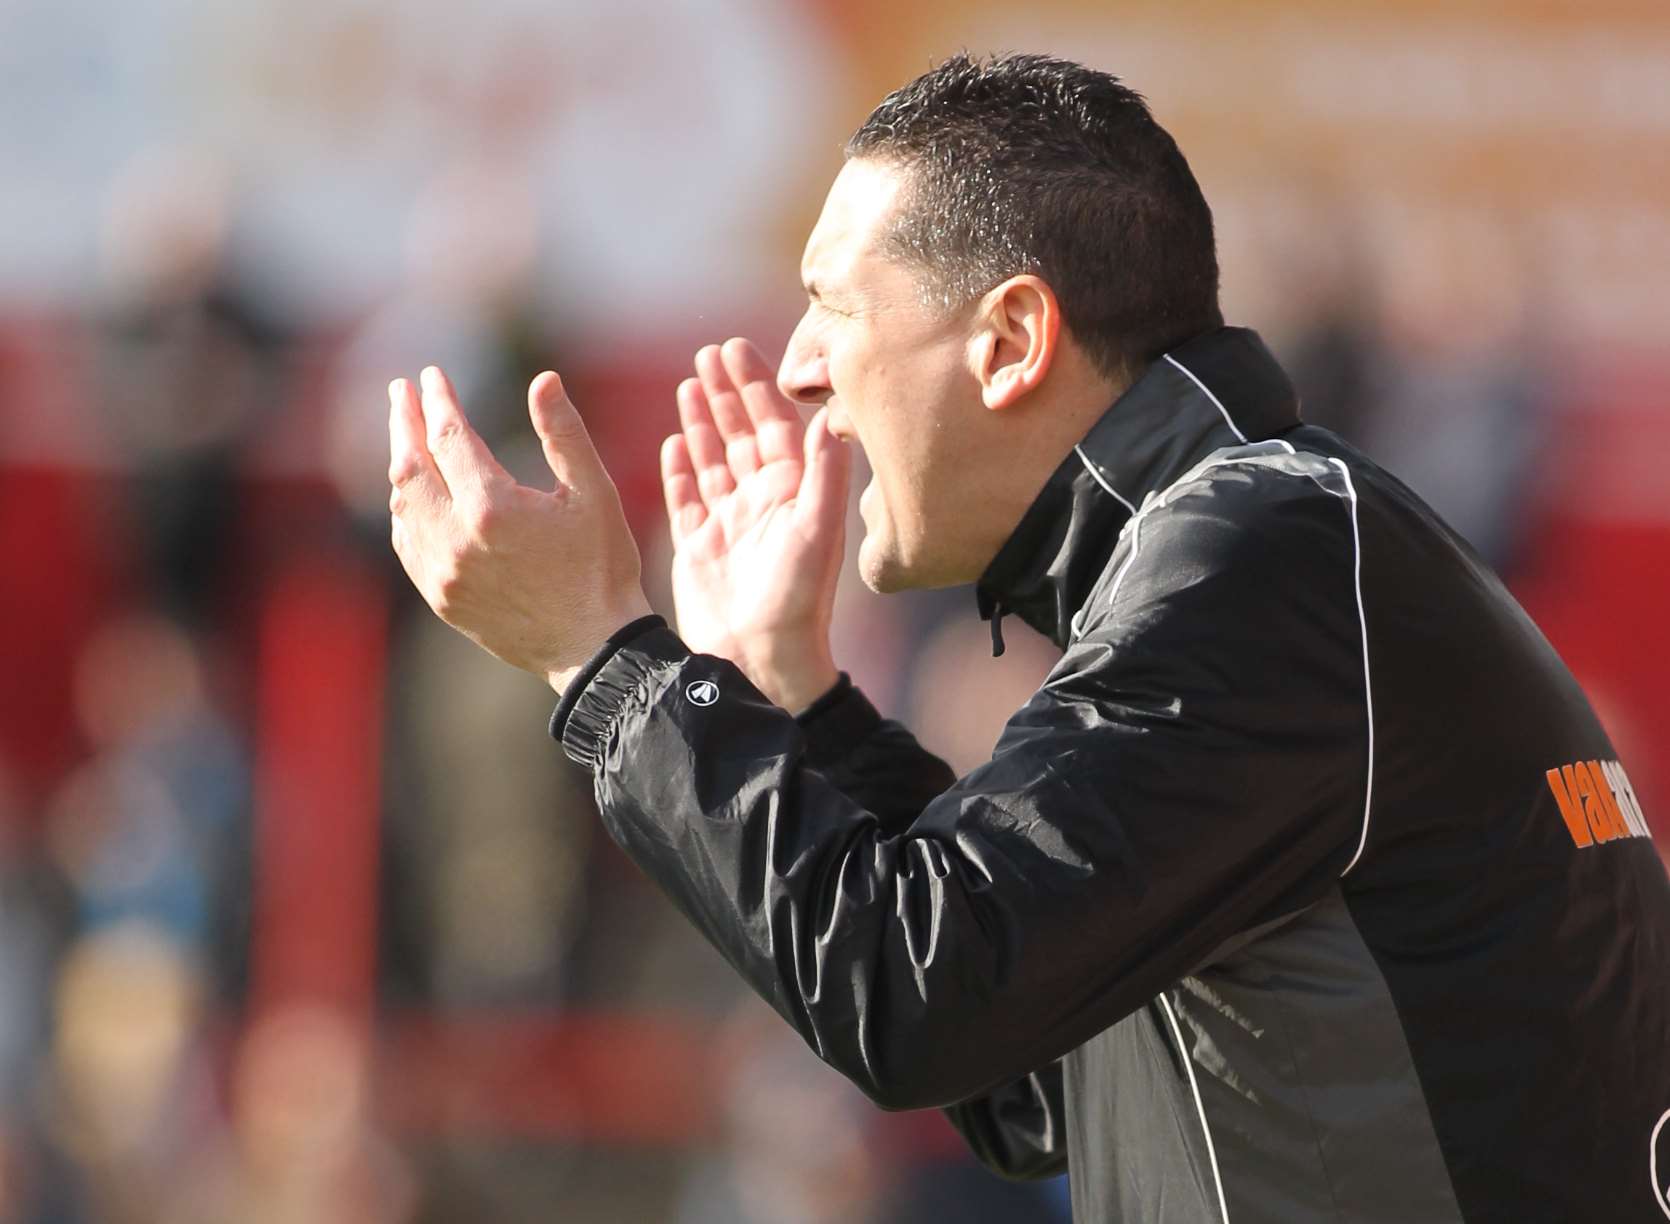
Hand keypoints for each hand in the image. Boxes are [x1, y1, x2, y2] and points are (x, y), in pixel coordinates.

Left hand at [389, 366, 650, 692]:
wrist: (593, 647)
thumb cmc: (602, 567)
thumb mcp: (595, 493)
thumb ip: (564, 433)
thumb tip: (543, 379)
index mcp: (493, 507)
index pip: (449, 436)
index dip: (438, 401)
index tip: (433, 375)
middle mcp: (457, 539)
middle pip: (410, 465)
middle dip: (403, 422)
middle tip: (399, 391)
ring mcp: (443, 572)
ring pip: (402, 505)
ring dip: (401, 464)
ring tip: (405, 436)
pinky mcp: (441, 597)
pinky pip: (408, 542)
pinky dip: (405, 509)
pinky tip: (413, 494)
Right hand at [661, 339, 850, 711]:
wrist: (760, 661)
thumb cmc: (797, 601)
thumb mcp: (815, 533)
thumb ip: (824, 474)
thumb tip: (830, 416)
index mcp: (792, 493)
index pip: (772, 424)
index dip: (754, 385)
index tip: (734, 347)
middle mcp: (762, 503)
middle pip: (742, 433)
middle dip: (726, 392)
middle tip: (708, 353)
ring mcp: (730, 524)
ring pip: (714, 459)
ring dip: (703, 421)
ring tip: (688, 384)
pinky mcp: (700, 548)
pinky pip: (688, 497)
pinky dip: (681, 469)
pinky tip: (674, 442)